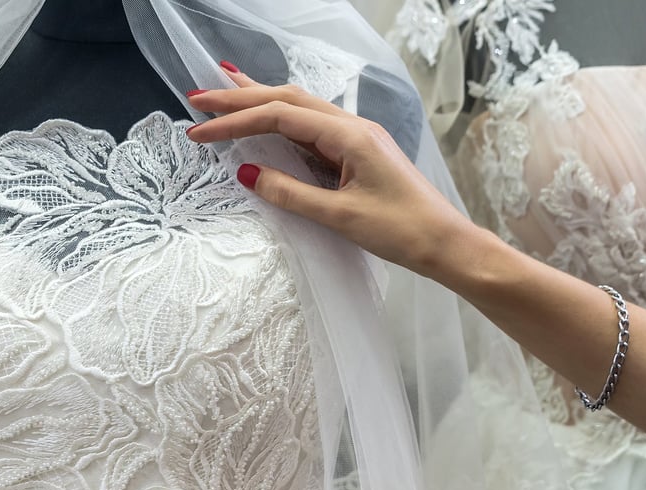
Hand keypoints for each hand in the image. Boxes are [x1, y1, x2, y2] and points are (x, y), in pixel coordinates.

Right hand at [184, 63, 488, 280]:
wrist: (447, 244)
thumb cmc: (402, 231)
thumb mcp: (340, 217)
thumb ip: (290, 193)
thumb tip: (245, 173)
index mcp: (348, 135)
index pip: (279, 116)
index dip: (235, 121)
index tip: (198, 131)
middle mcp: (352, 127)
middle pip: (287, 100)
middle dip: (240, 97)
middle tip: (198, 96)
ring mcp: (356, 138)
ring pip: (300, 108)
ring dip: (260, 100)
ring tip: (226, 89)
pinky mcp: (358, 154)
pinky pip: (312, 128)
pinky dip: (282, 120)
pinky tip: (267, 121)